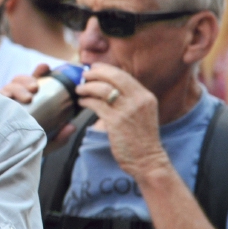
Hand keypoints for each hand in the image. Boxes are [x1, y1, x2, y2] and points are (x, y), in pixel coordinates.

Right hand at [0, 63, 75, 150]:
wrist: (5, 160)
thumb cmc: (25, 148)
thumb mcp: (44, 144)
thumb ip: (59, 138)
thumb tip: (71, 126)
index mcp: (26, 103)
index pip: (32, 83)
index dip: (38, 72)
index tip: (45, 67)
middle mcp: (13, 100)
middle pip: (19, 81)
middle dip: (27, 80)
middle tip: (35, 88)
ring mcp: (2, 103)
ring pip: (8, 87)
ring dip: (18, 88)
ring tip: (27, 97)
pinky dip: (2, 94)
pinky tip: (7, 98)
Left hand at [77, 64, 170, 179]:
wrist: (148, 160)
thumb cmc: (141, 138)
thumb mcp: (142, 112)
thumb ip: (129, 98)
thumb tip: (106, 84)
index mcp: (145, 96)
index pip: (123, 75)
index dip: (105, 69)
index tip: (94, 68)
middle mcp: (138, 100)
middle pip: (112, 77)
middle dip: (95, 73)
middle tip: (84, 76)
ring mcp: (127, 111)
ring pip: (101, 89)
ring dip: (87, 87)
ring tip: (79, 90)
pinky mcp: (115, 122)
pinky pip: (96, 104)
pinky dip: (86, 100)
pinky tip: (82, 102)